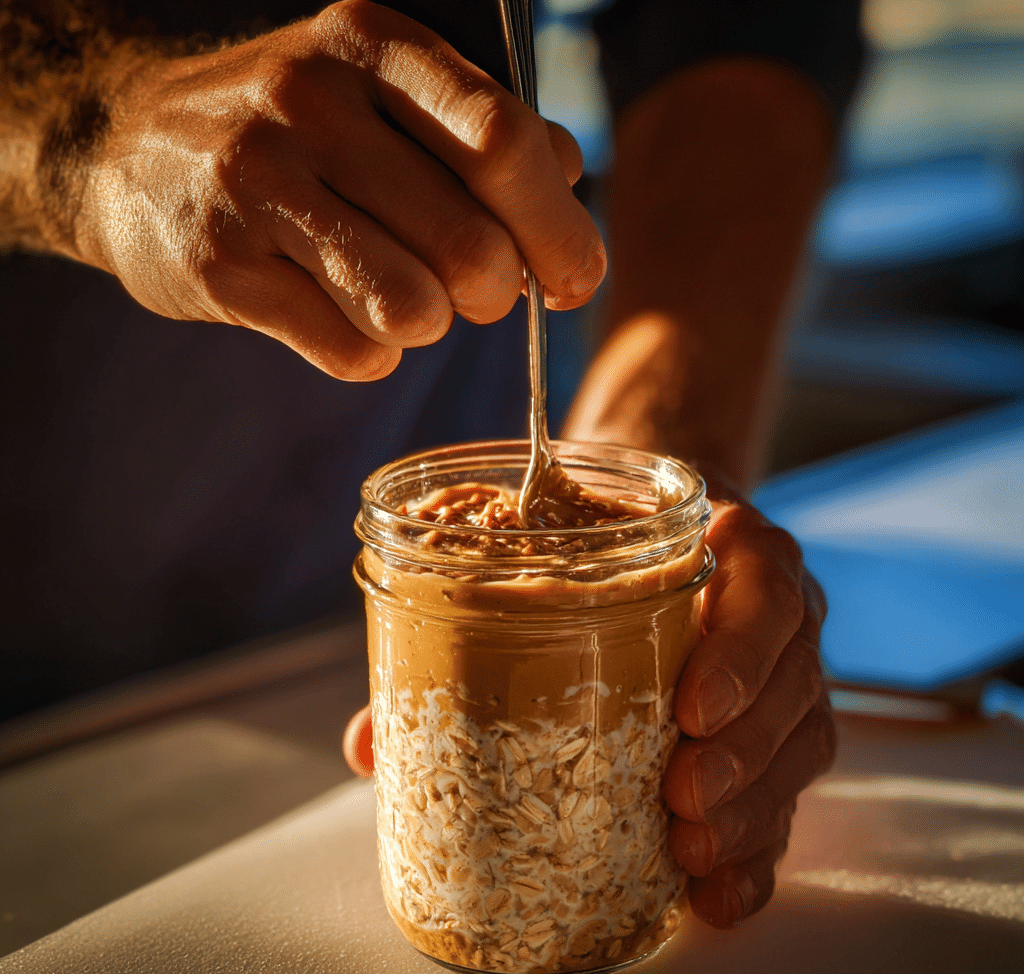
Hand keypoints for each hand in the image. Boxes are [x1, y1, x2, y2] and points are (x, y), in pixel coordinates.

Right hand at [77, 0, 604, 379]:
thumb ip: (482, 131)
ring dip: (431, 325)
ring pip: (412, 307)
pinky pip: (351, 351)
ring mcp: (257, 185)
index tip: (574, 279)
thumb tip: (571, 176)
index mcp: (374, 50)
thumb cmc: (295, 132)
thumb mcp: (384, 94)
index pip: (504, 146)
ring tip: (407, 300)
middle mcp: (311, 103)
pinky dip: (371, 354)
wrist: (132, 150)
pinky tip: (346, 319)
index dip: (559, 230)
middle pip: (470, 244)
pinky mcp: (223, 267)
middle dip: (498, 295)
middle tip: (481, 294)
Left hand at [342, 486, 834, 928]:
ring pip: (800, 743)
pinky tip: (717, 890)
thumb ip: (473, 628)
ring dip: (752, 807)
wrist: (669, 524)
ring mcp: (780, 673)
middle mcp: (770, 612)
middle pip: (792, 681)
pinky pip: (789, 790)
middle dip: (743, 751)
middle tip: (679, 796)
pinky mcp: (774, 731)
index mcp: (730, 547)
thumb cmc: (612, 536)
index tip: (692, 706)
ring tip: (690, 849)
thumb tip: (370, 742)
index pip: (767, 584)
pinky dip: (758, 846)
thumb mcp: (557, 550)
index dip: (741, 648)